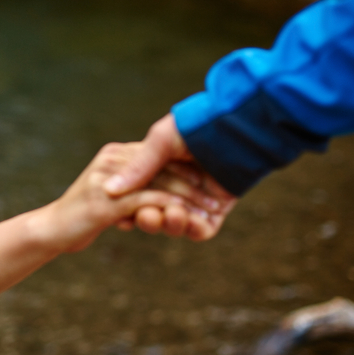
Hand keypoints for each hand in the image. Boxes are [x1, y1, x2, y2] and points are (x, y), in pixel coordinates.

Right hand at [42, 141, 195, 253]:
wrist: (51, 230)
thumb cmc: (80, 215)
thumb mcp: (113, 198)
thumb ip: (135, 182)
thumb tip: (160, 188)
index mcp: (117, 154)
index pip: (157, 159)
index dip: (184, 174)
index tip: (208, 188)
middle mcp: (113, 159)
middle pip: (163, 170)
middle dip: (193, 187)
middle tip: (216, 202)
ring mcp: (109, 179)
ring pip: (160, 185)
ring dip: (187, 201)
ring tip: (205, 214)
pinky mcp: (108, 202)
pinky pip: (150, 201)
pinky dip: (173, 209)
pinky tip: (189, 220)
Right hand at [103, 113, 236, 239]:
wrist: (244, 127)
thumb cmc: (199, 125)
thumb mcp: (161, 142)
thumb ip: (138, 168)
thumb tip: (109, 190)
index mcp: (160, 164)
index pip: (139, 191)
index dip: (128, 203)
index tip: (118, 213)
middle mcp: (178, 183)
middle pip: (156, 208)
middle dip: (149, 216)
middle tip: (144, 217)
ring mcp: (198, 198)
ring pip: (177, 221)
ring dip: (170, 223)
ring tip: (171, 215)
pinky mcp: (217, 211)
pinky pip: (201, 229)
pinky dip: (192, 228)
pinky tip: (188, 220)